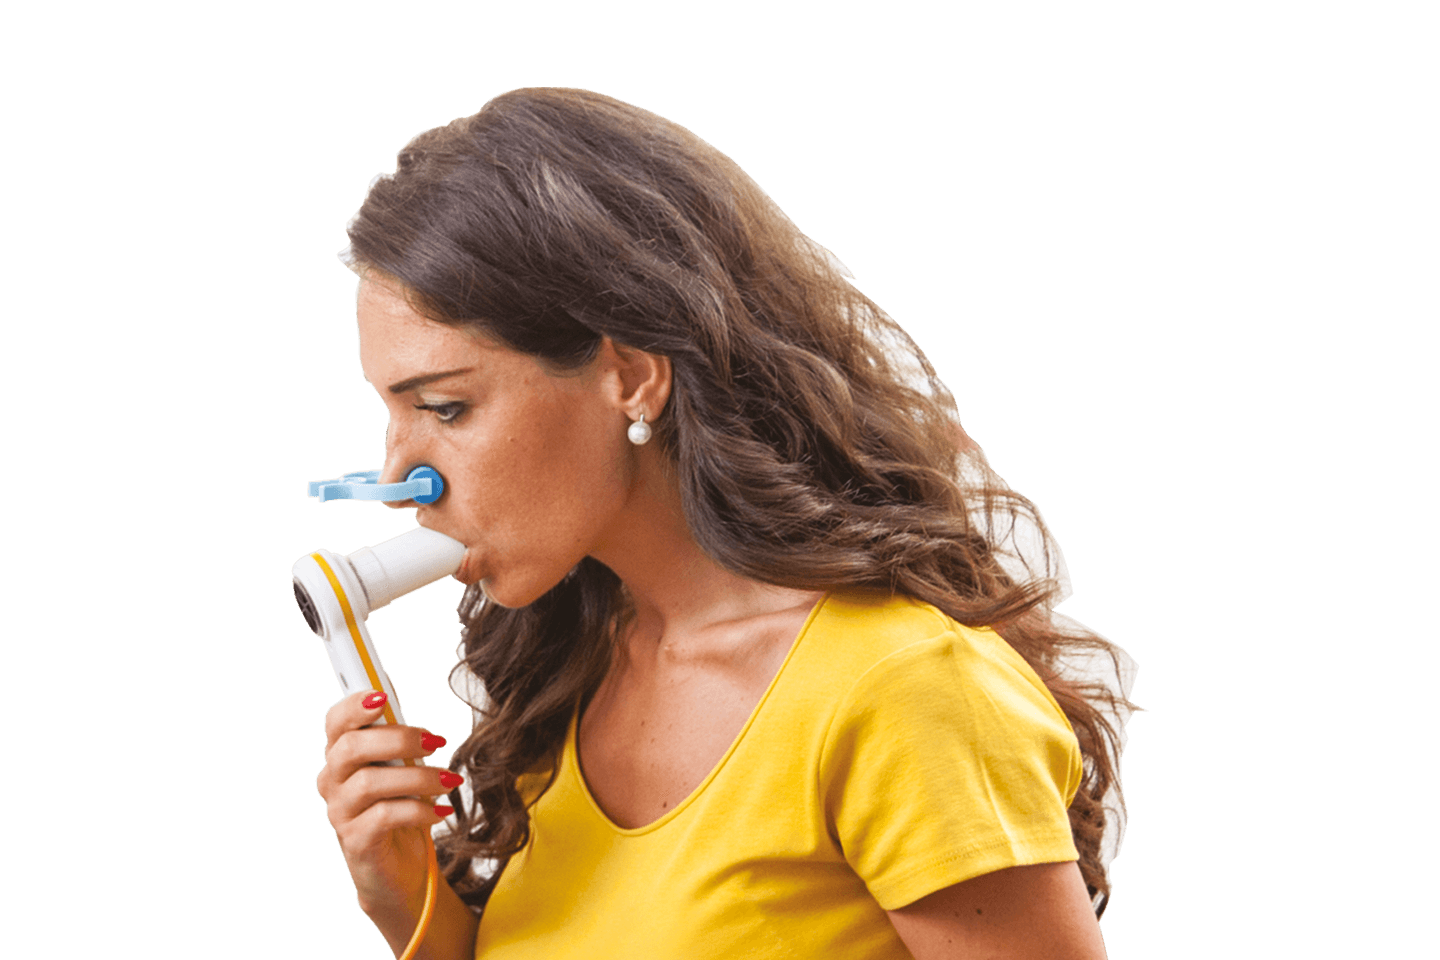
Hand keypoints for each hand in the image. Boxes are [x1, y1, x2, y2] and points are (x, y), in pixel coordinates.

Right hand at [315, 690, 460, 920]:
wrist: (399, 870)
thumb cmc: (401, 808)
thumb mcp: (403, 769)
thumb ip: (401, 743)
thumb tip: (415, 722)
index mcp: (342, 755)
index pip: (336, 721)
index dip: (355, 705)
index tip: (384, 697)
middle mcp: (333, 781)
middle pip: (351, 747)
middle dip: (398, 738)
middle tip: (436, 742)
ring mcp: (340, 812)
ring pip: (370, 783)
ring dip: (418, 777)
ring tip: (450, 780)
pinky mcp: (355, 841)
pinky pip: (385, 816)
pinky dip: (420, 810)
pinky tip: (441, 811)